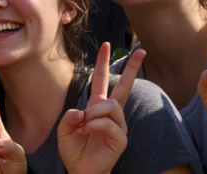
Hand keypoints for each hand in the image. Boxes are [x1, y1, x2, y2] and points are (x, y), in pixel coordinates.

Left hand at [58, 42, 143, 173]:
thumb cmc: (74, 150)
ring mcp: (118, 125)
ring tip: (83, 124)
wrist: (79, 171)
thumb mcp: (64, 129)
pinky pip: (109, 124)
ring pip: (111, 106)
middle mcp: (110, 113)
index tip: (106, 45)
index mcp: (96, 106)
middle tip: (142, 51)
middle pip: (124, 86)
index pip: (102, 80)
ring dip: (94, 112)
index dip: (103, 63)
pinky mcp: (121, 138)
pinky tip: (87, 130)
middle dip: (132, 68)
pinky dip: (95, 125)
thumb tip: (83, 111)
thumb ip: (69, 116)